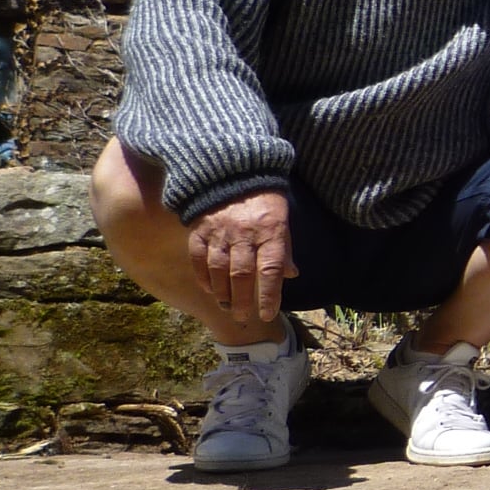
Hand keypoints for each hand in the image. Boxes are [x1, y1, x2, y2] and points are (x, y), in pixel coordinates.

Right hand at [188, 189, 293, 324]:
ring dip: (221, 292)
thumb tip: (291, 275)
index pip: (271, 269)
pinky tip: (208, 288)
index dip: (269, 294)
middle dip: (241, 300)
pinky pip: (198, 257)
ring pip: (218, 269)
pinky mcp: (200, 228)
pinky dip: (203, 276)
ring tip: (226, 306)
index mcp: (271, 232)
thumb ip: (285, 249)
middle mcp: (245, 234)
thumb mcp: (282, 221)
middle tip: (242, 316)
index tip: (267, 314)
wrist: (234, 172)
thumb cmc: (264, 201)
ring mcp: (220, 232)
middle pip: (241, 274)